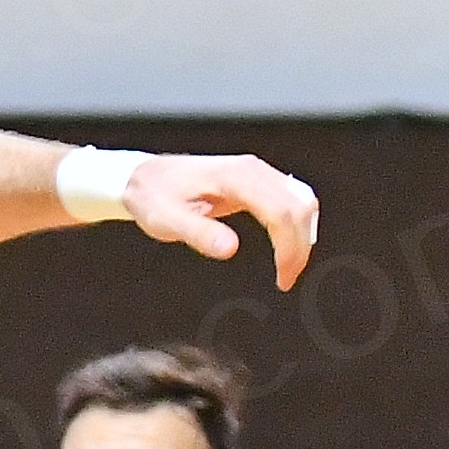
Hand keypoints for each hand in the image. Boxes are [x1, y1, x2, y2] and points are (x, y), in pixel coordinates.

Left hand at [123, 154, 320, 289]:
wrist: (146, 177)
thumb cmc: (154, 196)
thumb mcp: (167, 220)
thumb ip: (199, 233)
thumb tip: (230, 249)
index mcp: (235, 177)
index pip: (281, 211)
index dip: (289, 247)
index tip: (282, 276)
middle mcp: (252, 169)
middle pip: (299, 206)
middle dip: (300, 246)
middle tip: (286, 278)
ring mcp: (256, 172)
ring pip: (301, 200)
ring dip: (302, 234)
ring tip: (288, 266)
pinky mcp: (256, 180)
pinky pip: (290, 198)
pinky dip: (296, 222)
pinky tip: (287, 242)